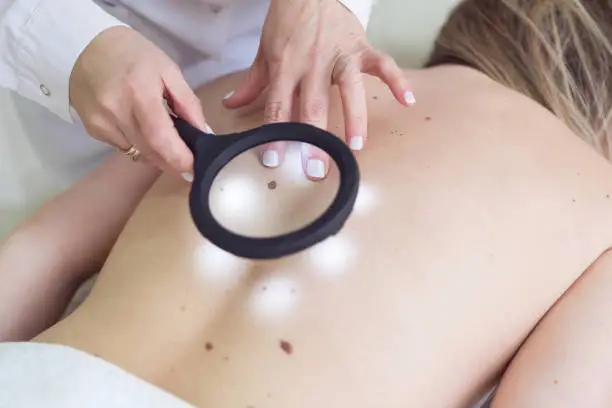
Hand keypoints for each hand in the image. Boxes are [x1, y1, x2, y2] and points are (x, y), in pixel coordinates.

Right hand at [70, 26, 208, 174]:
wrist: (84, 44)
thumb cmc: (133, 53)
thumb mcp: (168, 70)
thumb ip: (188, 103)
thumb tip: (204, 133)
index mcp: (139, 92)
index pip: (160, 137)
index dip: (178, 158)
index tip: (194, 168)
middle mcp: (116, 111)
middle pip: (150, 151)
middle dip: (171, 160)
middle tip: (186, 159)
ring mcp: (101, 122)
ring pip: (136, 152)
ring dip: (155, 152)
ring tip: (163, 136)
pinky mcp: (92, 128)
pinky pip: (122, 146)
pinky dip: (137, 143)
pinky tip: (138, 125)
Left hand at [223, 0, 411, 179]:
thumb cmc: (287, 22)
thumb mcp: (265, 51)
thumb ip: (252, 82)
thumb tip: (230, 105)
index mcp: (286, 67)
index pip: (279, 106)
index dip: (276, 133)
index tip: (275, 159)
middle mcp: (313, 63)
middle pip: (313, 105)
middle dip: (315, 139)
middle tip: (316, 170)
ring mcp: (340, 54)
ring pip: (350, 88)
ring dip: (354, 117)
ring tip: (356, 146)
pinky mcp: (361, 47)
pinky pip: (382, 64)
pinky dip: (397, 80)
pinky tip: (406, 101)